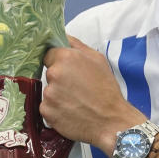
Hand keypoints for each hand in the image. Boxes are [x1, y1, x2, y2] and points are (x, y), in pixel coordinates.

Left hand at [41, 36, 144, 152]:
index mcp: (66, 58)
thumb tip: (62, 36)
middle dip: (60, 79)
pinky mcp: (46, 112)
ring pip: (48, 91)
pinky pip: (47, 107)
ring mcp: (48, 94)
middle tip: (76, 88)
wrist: (111, 121)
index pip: (49, 54)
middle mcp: (54, 74)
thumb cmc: (107, 90)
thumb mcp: (98, 60)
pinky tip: (70, 112)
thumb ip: (77, 45)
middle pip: (49, 73)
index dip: (59, 61)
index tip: (69, 70)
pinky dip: (56, 109)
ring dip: (58, 95)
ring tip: (76, 102)